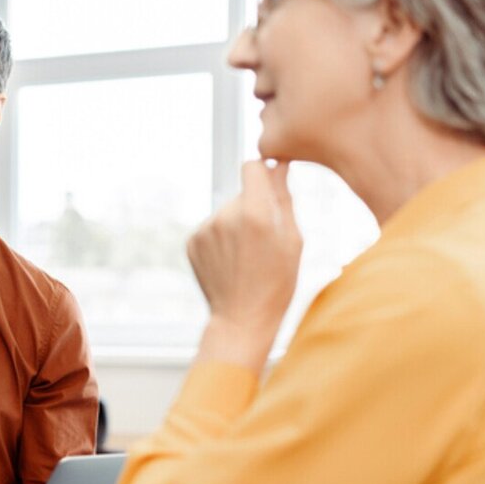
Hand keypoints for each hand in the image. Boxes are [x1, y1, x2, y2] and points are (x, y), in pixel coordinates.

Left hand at [186, 159, 301, 371]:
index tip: (269, 182)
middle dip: (254, 208)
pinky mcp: (191, 241)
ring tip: (246, 255)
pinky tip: (230, 261)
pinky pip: (211, 227)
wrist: (241, 318)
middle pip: (241, 194)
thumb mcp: (292, 240)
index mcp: (255, 214)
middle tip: (263, 241)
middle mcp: (225, 217)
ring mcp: (204, 229)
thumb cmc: (277, 282)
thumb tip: (278, 165)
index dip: (262, 172)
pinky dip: (221, 238)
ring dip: (236, 224)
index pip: (252, 167)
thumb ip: (283, 197)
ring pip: (226, 211)